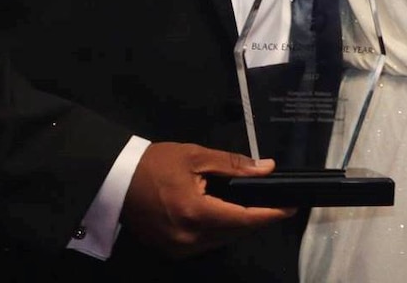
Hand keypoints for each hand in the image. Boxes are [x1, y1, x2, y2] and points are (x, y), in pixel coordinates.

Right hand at [121, 142, 293, 257]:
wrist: (115, 180)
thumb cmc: (155, 164)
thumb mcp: (197, 157)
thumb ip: (235, 165)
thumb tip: (267, 168)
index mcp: (196, 213)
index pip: (244, 219)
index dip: (270, 214)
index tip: (291, 207)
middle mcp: (188, 238)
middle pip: (235, 233)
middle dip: (257, 219)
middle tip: (275, 202)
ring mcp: (178, 248)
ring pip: (221, 240)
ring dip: (239, 226)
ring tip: (254, 207)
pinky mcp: (170, 250)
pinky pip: (205, 244)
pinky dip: (220, 231)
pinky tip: (227, 215)